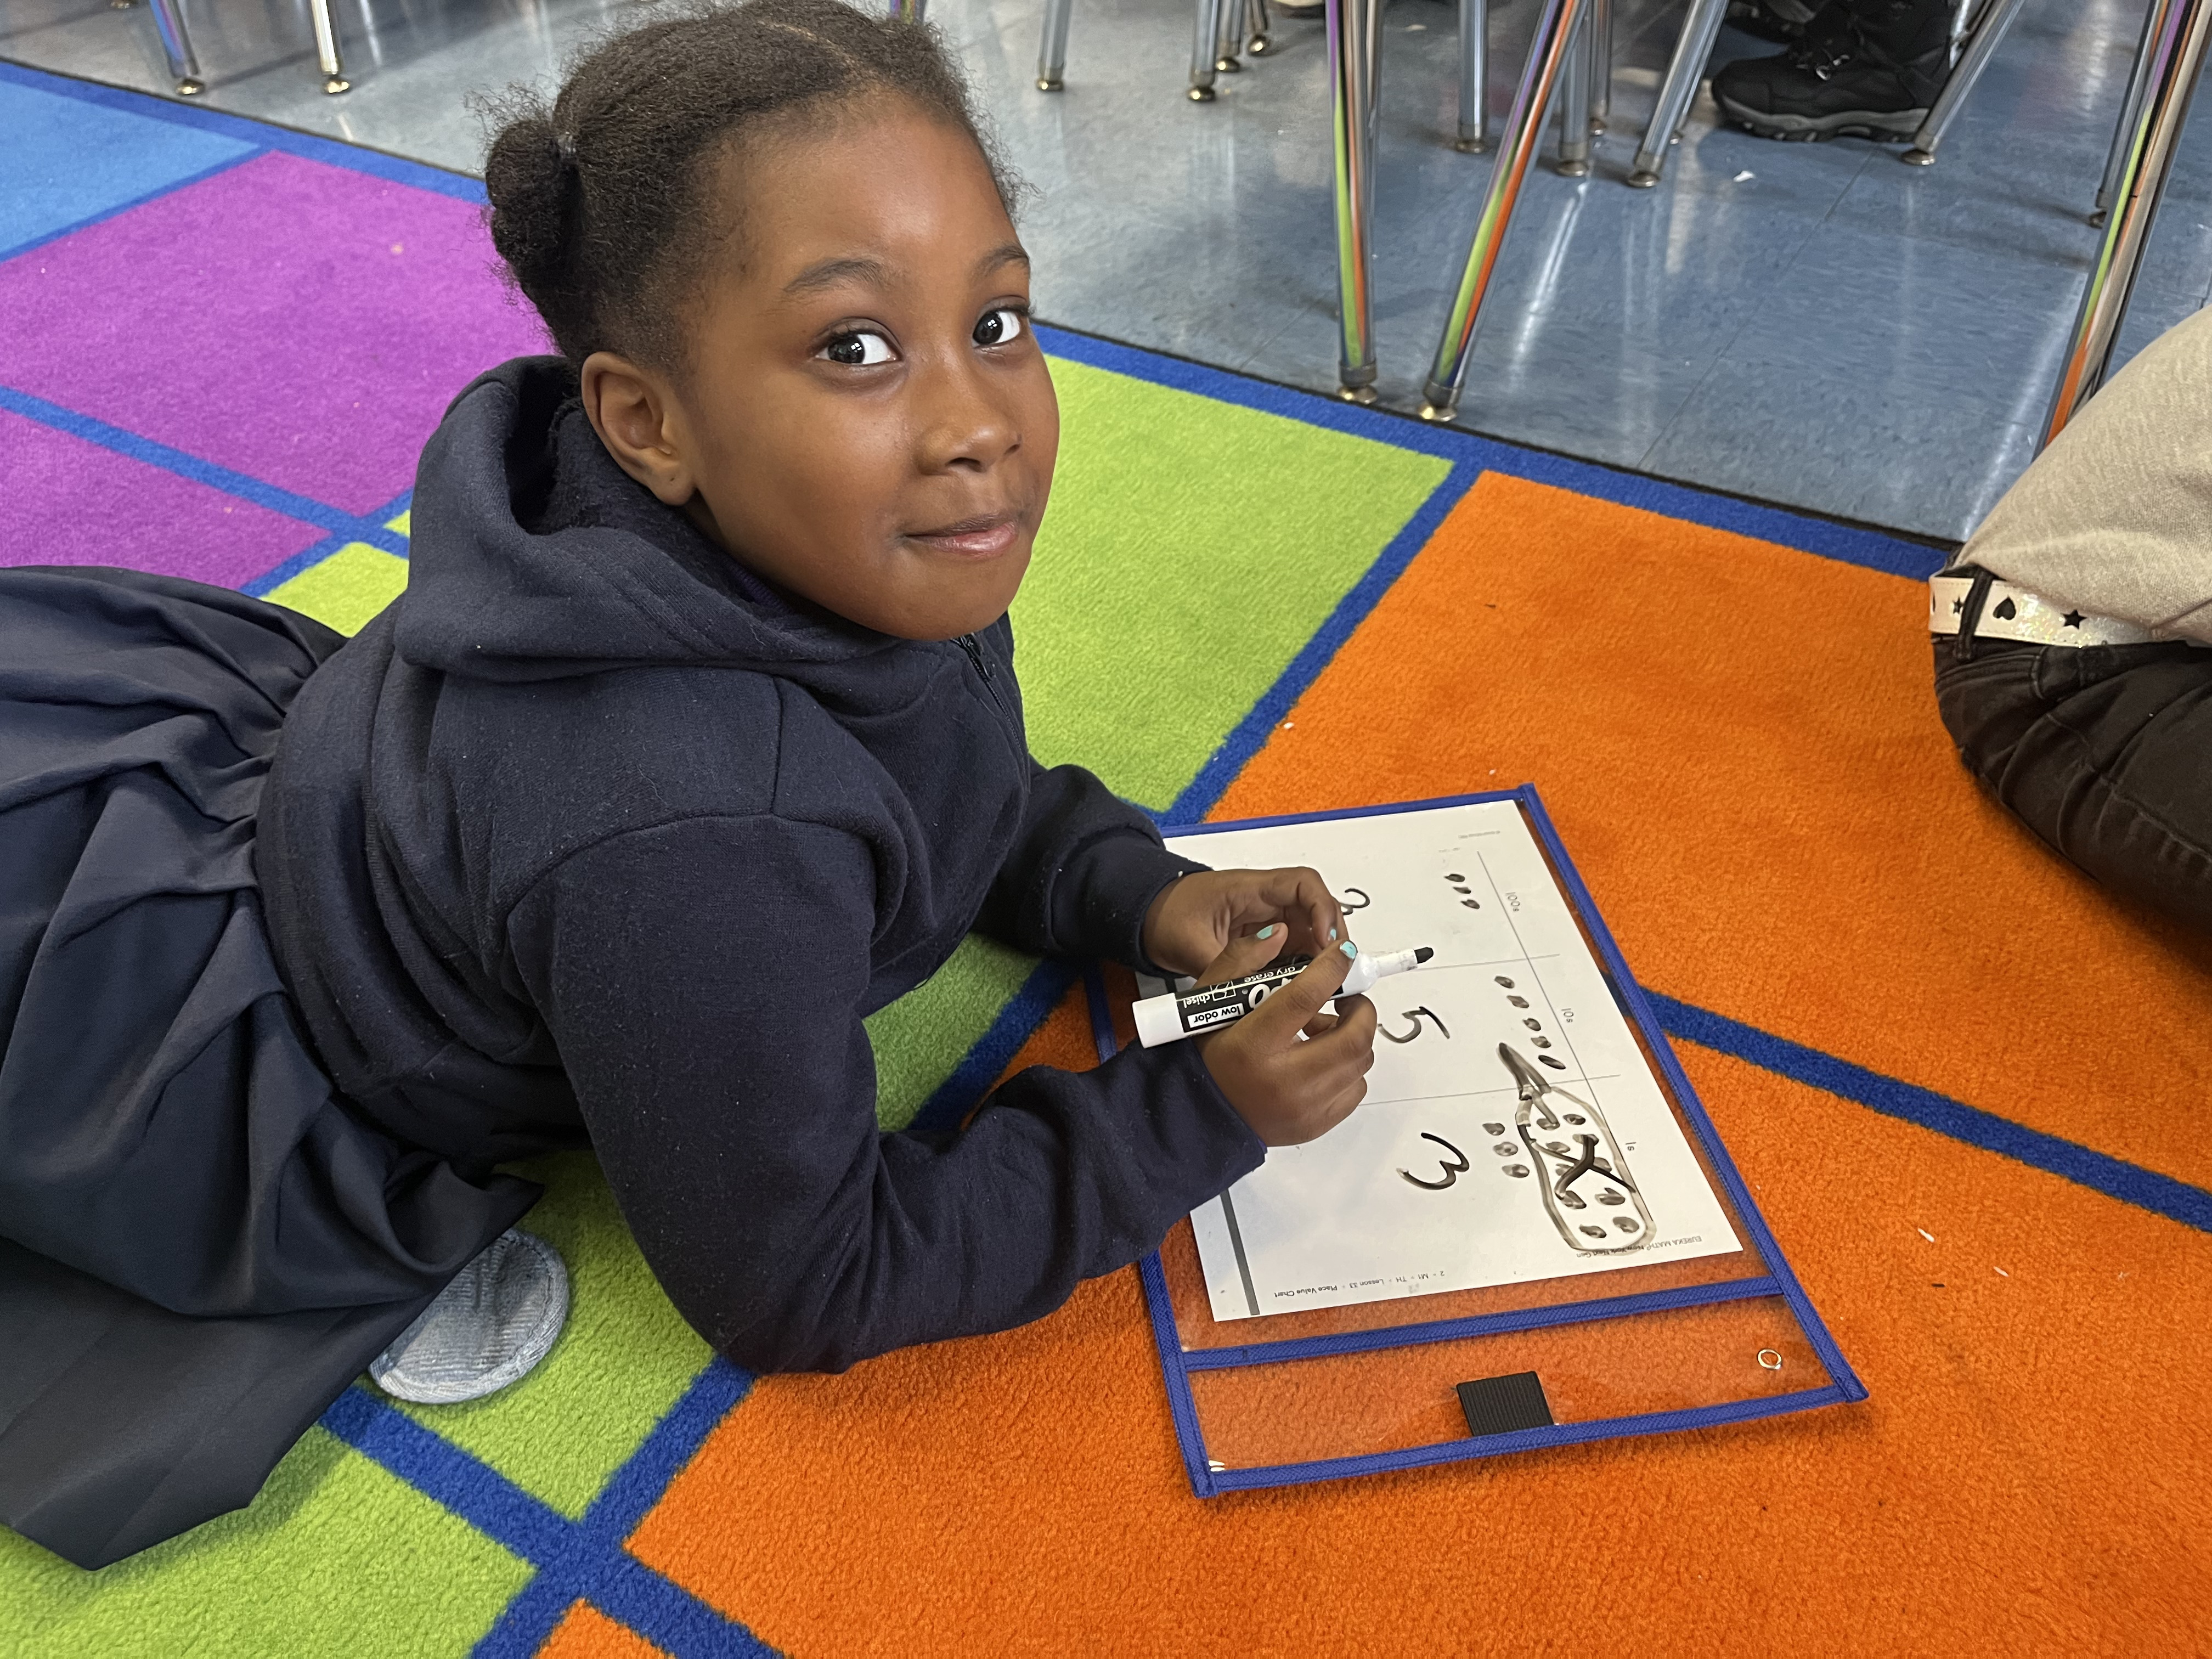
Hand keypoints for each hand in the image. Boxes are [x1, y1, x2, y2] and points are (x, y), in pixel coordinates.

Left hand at [1140, 866, 1346, 979]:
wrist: (1145, 917)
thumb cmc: (1165, 916)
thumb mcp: (1191, 946)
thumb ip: (1229, 966)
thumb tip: (1263, 984)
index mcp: (1249, 888)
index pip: (1304, 885)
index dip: (1324, 911)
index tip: (1328, 943)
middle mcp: (1265, 900)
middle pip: (1317, 911)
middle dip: (1332, 940)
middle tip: (1338, 973)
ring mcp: (1267, 920)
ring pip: (1310, 934)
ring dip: (1320, 958)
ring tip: (1325, 987)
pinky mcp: (1264, 939)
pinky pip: (1294, 951)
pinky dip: (1303, 969)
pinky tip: (1302, 991)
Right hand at [1193, 930, 1375, 1146]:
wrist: (1199, 1116)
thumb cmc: (1206, 1055)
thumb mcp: (1210, 1000)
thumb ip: (1241, 960)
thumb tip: (1279, 934)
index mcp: (1254, 1045)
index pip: (1306, 996)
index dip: (1332, 968)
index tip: (1344, 954)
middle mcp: (1284, 1081)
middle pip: (1352, 1037)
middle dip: (1360, 1009)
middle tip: (1346, 998)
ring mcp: (1305, 1108)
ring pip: (1360, 1062)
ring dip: (1352, 1038)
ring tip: (1326, 1030)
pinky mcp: (1316, 1124)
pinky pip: (1356, 1089)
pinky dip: (1349, 1068)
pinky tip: (1323, 1060)